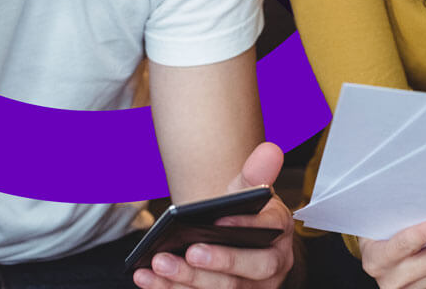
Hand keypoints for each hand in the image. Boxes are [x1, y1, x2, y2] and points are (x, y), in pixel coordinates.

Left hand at [134, 142, 294, 288]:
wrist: (227, 235)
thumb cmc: (240, 212)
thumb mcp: (247, 190)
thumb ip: (256, 172)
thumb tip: (270, 150)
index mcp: (279, 233)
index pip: (270, 230)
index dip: (245, 225)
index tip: (218, 220)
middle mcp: (272, 266)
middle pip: (251, 270)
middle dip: (220, 262)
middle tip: (190, 251)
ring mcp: (250, 288)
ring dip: (189, 279)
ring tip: (159, 263)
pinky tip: (147, 277)